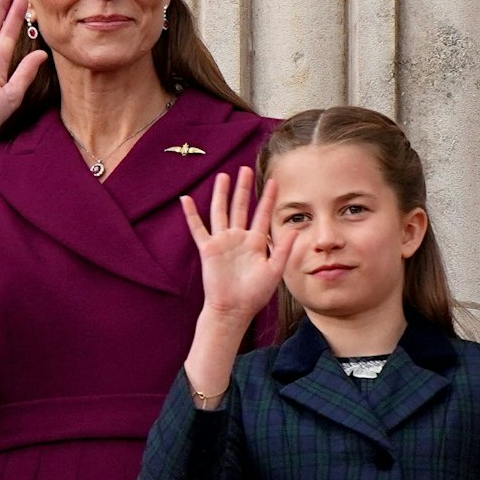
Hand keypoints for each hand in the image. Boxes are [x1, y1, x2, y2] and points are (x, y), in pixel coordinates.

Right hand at [181, 167, 299, 324]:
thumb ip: (283, 249)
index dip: (267, 198)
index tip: (273, 181)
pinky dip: (191, 214)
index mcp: (256, 242)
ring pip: (220, 211)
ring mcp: (222, 242)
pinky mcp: (208, 249)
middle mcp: (238, 238)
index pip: (262, 214)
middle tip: (245, 169)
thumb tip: (293, 228)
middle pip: (240, 207)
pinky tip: (186, 199)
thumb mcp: (275, 270)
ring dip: (221, 194)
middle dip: (243, 188)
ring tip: (223, 176)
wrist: (233, 309)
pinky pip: (197, 228)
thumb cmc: (254, 294)